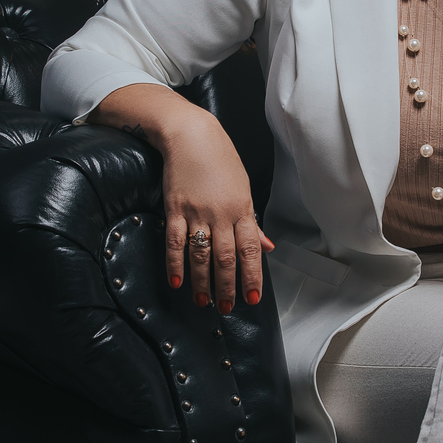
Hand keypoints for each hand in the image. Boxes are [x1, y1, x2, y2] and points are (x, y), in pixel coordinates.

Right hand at [161, 112, 274, 311]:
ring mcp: (197, 212)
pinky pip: (176, 241)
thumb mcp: (242, 188)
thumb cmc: (220, 160)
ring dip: (202, 281)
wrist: (191, 134)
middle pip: (227, 257)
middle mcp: (222, 213)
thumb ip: (252, 222)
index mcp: (242, 209)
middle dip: (228, 285)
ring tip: (203, 301)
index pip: (250, 249)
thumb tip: (268, 247)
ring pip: (202, 254)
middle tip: (227, 307)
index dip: (252, 276)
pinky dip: (175, 263)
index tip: (252, 298)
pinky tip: (176, 281)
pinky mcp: (175, 208)